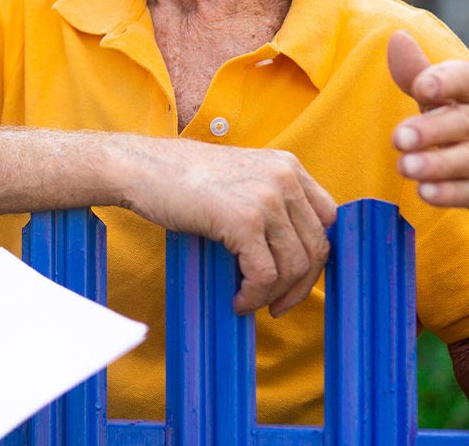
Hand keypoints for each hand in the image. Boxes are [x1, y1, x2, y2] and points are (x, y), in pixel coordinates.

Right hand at [117, 136, 336, 316]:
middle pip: (316, 246)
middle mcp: (284, 177)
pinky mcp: (245, 220)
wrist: (141, 167)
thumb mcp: (240, 178)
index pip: (328, 219)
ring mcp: (267, 198)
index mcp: (287, 165)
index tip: (298, 277)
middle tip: (278, 304)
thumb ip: (270, 200)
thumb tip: (291, 251)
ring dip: (275, 295)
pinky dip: (254, 296)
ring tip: (251, 301)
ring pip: (294, 266)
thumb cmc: (180, 177)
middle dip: (301, 285)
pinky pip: (265, 274)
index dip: (316, 255)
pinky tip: (238, 299)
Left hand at [387, 30, 468, 216]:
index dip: (445, 82)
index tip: (420, 87)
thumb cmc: (467, 117)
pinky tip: (425, 192)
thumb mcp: (446, 95)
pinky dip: (451, 194)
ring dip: (438, 164)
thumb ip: (418, 72)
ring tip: (406, 167)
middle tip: (399, 138)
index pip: (468, 78)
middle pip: (467, 122)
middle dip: (432, 130)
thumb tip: (396, 37)